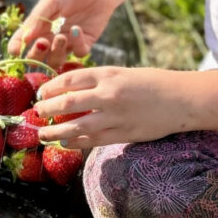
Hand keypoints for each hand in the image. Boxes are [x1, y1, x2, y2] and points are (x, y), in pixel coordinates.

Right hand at [7, 0, 119, 67]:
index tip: (15, 51)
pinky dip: (77, 44)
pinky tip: (77, 29)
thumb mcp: (51, 0)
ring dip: (56, 51)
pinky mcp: (85, 43)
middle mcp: (51, 37)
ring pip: (56, 60)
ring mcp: (68, 42)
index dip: (17, 48)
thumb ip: (38, 19)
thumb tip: (24, 38)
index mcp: (39, 26)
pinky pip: (78, 53)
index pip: (23, 41)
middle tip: (43, 42)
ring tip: (61, 36)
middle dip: (37, 54)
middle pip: (38, 58)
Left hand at [33, 66, 194, 147]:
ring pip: (76, 127)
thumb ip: (99, 82)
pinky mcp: (123, 134)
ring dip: (55, 132)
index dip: (50, 88)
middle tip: (36, 113)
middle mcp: (109, 94)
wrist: (181, 99)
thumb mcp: (124, 74)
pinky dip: (76, 143)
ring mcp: (115, 116)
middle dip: (47, 110)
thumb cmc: (152, 83)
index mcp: (108, 74)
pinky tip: (65, 144)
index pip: (69, 80)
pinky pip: (93, 141)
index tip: (40, 94)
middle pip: (67, 103)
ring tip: (42, 135)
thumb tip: (71, 92)